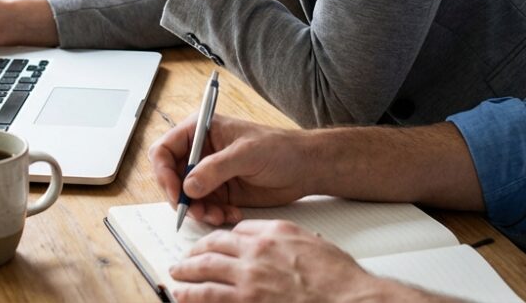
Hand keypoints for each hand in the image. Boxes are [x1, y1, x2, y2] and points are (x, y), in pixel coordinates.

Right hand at [148, 114, 314, 225]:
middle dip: (180, 197)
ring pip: (186, 196)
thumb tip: (188, 186)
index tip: (177, 193)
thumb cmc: (279, 148)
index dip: (164, 172)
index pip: (165, 150)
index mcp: (201, 130)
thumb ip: (216, 168)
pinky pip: (204, 207)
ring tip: (218, 216)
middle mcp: (200, 151)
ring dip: (198, 210)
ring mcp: (209, 173)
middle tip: (195, 212)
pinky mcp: (220, 191)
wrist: (304, 168)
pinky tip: (231, 214)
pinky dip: (212, 215)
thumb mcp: (246, 154)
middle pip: (171, 176)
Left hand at [170, 220, 410, 302]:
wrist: (348, 299)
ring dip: (186, 275)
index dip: (220, 238)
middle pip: (213, 248)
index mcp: (271, 234)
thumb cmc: (337, 276)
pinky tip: (185, 297)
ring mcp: (249, 280)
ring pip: (205, 273)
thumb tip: (269, 242)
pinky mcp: (246, 302)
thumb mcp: (310, 242)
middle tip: (183, 259)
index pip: (235, 231)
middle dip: (194, 254)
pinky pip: (211, 298)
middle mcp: (256, 253)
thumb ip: (285, 238)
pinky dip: (194, 297)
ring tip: (177, 277)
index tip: (213, 244)